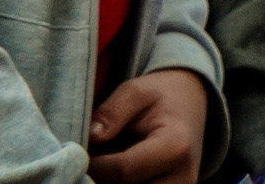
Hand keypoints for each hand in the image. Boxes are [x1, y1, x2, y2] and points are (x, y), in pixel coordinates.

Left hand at [87, 68, 208, 183]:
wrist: (190, 108)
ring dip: (109, 181)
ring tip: (99, 161)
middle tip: (83, 158)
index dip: (93, 165)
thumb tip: (92, 136)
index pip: (124, 170)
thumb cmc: (159, 98)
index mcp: (175, 147)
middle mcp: (183, 178)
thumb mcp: (135, 91)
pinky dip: (119, 183)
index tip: (74, 151)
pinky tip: (111, 170)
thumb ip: (112, 112)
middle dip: (99, 177)